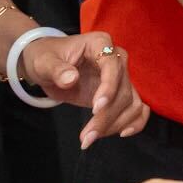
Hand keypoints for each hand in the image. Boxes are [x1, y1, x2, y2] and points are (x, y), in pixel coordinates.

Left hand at [19, 31, 147, 147]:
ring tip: (90, 138)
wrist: (49, 65)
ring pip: (131, 103)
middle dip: (106, 117)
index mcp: (100, 43)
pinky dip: (135, 122)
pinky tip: (121, 133)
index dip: (108, 88)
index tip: (96, 109)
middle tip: (86, 137)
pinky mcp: (120, 94)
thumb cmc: (47, 58)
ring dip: (116, 124)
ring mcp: (121, 78)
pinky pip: (137, 109)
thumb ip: (56, 69)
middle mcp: (116, 59)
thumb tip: (71, 78)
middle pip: (122, 91)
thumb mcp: (45, 62)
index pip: (112, 66)